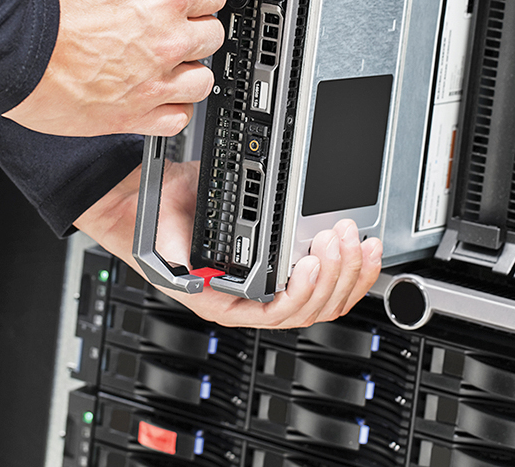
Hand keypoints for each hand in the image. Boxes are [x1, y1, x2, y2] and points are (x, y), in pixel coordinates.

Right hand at [4, 0, 225, 136]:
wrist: (11, 44)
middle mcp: (167, 42)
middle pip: (212, 36)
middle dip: (196, 26)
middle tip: (172, 24)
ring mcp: (152, 83)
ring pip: (202, 82)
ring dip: (190, 70)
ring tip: (167, 62)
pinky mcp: (132, 116)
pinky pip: (177, 119)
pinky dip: (172, 108)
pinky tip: (157, 94)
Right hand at [74, 161, 383, 328]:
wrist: (152, 201)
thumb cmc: (156, 225)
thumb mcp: (162, 239)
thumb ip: (181, 257)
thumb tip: (198, 271)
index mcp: (225, 302)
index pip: (275, 313)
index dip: (299, 293)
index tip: (308, 262)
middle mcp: (252, 297)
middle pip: (310, 307)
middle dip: (333, 273)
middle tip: (336, 237)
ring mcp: (271, 281)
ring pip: (325, 296)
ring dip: (348, 271)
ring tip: (354, 239)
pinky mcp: (284, 260)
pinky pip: (326, 278)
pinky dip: (349, 266)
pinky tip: (362, 248)